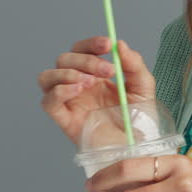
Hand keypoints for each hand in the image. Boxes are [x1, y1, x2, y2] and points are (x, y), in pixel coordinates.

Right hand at [38, 36, 154, 146]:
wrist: (139, 147)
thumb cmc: (139, 119)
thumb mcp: (143, 86)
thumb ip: (134, 64)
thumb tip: (119, 44)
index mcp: (95, 74)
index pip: (81, 50)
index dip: (90, 43)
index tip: (107, 44)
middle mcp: (78, 86)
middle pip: (64, 59)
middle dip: (86, 60)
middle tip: (108, 70)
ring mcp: (69, 102)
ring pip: (47, 77)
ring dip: (68, 73)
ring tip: (91, 82)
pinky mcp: (64, 120)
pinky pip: (48, 102)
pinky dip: (59, 91)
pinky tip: (78, 90)